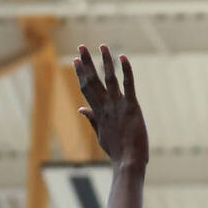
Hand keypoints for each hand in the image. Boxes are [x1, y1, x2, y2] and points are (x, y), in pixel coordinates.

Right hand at [74, 45, 148, 166]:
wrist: (128, 162)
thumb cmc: (116, 151)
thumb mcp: (100, 135)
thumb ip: (91, 119)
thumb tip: (81, 109)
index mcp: (98, 112)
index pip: (86, 88)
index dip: (81, 73)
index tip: (76, 60)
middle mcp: (105, 106)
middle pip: (93, 80)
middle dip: (86, 62)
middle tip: (81, 46)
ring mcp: (118, 106)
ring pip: (109, 79)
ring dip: (105, 61)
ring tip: (102, 46)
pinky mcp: (132, 107)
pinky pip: (128, 85)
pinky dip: (126, 71)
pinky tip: (123, 58)